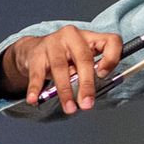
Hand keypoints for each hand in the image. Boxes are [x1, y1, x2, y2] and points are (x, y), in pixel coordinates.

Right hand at [6, 26, 122, 112]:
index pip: (110, 41)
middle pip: (84, 59)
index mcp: (89, 37)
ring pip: (60, 68)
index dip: (111, 58)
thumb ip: (89, 73)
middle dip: (87, 84)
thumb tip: (92, 94)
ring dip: (65, 91)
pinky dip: (35, 88)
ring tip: (69, 108)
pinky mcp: (36, 54)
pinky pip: (37, 74)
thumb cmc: (64, 58)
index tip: (104, 75)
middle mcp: (72, 36)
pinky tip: (34, 99)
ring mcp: (53, 43)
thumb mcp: (80, 60)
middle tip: (87, 104)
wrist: (32, 50)